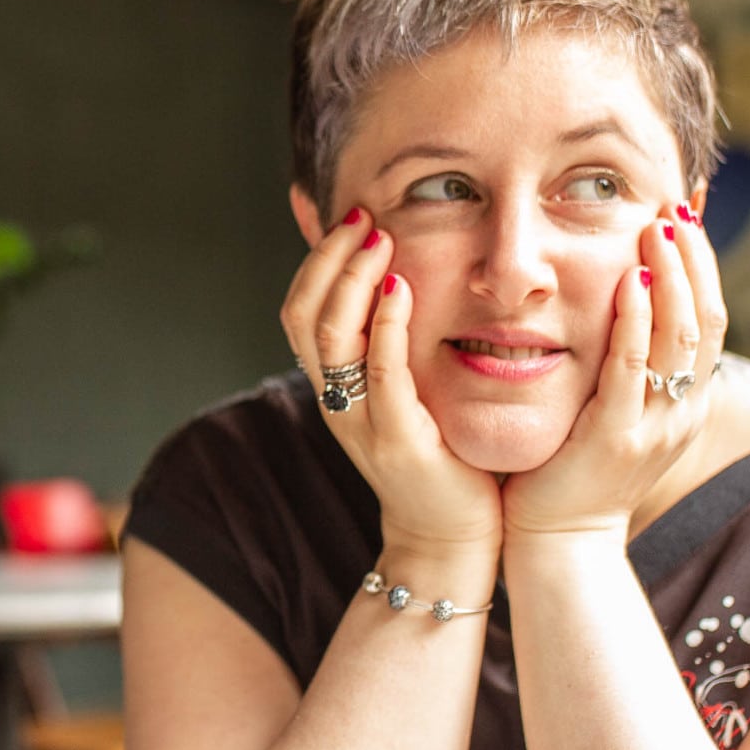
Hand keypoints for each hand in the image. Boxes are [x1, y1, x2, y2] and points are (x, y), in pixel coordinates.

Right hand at [281, 207, 501, 557]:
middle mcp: (334, 399)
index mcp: (331, 385)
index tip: (351, 218)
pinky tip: (401, 286)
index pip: (298, 309)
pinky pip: (379, 372)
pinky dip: (385, 322)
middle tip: (363, 215)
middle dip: (330, 257)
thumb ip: (385, 343)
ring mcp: (360, 421)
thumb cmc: (435, 451)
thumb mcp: (397, 391)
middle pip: (303, 313)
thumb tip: (392, 279)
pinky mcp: (398, 439)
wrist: (451, 533)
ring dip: (352, 277)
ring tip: (379, 238)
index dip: (317, 260)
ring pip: (330, 335)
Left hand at [501, 201, 726, 541]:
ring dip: (672, 277)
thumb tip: (625, 304)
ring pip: (681, 338)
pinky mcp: (615, 436)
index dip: (703, 267)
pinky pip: (632, 369)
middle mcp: (681, 411)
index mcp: (684, 402)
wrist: (560, 540)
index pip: (710, 320)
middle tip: (674, 208)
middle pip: (707, 320)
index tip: (685, 217)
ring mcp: (654, 425)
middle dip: (693, 260)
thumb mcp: (616, 410)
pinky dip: (636, 322)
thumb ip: (626, 363)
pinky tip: (628, 282)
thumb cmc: (576, 467)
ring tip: (656, 228)